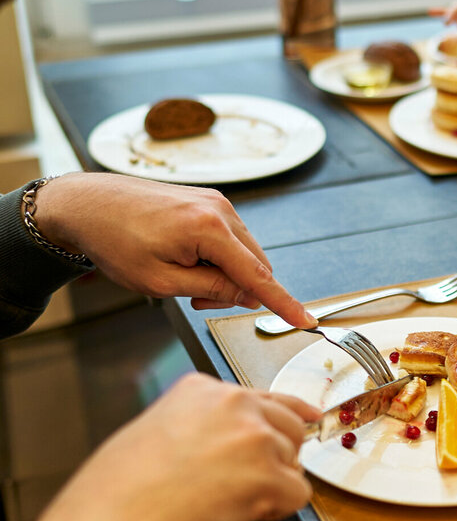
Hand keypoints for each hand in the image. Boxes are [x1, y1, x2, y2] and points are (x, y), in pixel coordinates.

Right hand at [33, 375, 320, 520]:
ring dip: (271, 487)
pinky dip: (278, 511)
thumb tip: (230, 445)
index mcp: (203, 389)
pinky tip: (244, 515)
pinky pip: (298, 495)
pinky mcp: (269, 476)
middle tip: (248, 484)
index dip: (287, 415)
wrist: (115, 517)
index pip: (263, 396)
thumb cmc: (123, 488)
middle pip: (290, 427)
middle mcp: (235, 404)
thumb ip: (202, 424)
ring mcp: (255, 438)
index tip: (308, 417)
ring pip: (293, 464)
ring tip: (227, 503)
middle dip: (278, 457)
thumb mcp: (159, 429)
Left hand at [34, 173, 316, 327]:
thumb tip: (247, 295)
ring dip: (227, 275)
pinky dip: (219, 258)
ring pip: (244, 253)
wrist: (86, 204)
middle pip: (255, 265)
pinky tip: (189, 261)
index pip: (258, 276)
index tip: (306, 320)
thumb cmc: (114, 241)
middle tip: (198, 301)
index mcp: (208, 228)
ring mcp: (215, 201)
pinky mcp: (208, 200)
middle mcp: (219, 209)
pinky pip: (231, 238)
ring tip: (185, 279)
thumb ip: (211, 290)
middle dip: (237, 290)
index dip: (283, 303)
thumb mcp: (161, 281)